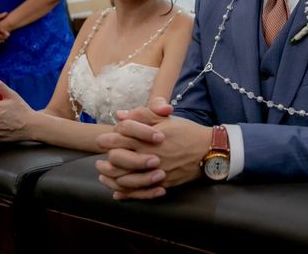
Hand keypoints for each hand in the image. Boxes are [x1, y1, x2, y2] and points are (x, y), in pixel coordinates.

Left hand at [96, 99, 210, 199]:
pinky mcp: (161, 184)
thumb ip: (142, 114)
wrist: (208, 150)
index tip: (103, 140)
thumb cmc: (186, 131)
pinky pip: (138, 192)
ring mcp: (154, 171)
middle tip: (99, 161)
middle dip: (105, 159)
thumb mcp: (166, 118)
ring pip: (124, 178)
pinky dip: (125, 193)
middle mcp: (148, 154)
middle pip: (117, 158)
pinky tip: (117, 191)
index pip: (119, 136)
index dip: (108, 138)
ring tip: (104, 174)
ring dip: (110, 177)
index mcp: (147, 136)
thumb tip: (120, 115)